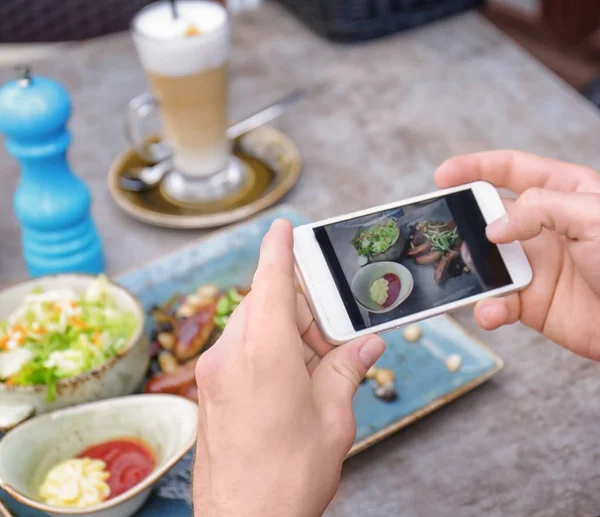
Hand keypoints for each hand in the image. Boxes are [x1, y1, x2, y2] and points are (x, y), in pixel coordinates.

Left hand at [192, 219, 385, 516]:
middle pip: (265, 304)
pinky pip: (241, 349)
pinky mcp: (211, 389)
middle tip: (331, 327)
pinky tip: (292, 375)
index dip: (278, 249)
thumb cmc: (288, 476)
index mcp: (264, 354)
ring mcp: (215, 373)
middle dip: (299, 305)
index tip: (283, 227)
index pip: (271, 282)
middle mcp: (231, 356)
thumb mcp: (332, 418)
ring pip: (253, 326)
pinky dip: (267, 348)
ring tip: (317, 360)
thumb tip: (365, 347)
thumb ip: (346, 370)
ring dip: (285, 330)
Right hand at [435, 150, 599, 359]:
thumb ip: (540, 209)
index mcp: (565, 194)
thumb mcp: (594, 215)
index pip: (513, 170)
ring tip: (457, 276)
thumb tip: (493, 229)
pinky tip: (490, 312)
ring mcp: (535, 266)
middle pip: (489, 217)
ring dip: (468, 270)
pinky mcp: (531, 303)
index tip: (443, 175)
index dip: (476, 168)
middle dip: (461, 223)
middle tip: (437, 232)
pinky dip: (488, 309)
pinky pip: (498, 302)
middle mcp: (545, 228)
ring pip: (485, 261)